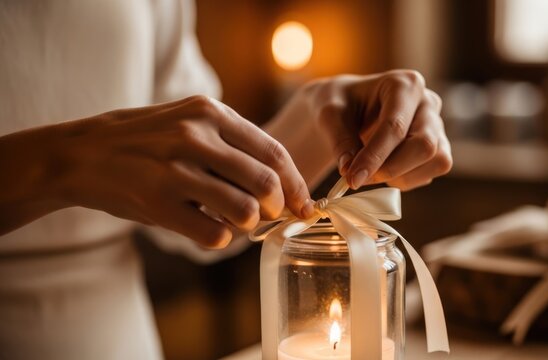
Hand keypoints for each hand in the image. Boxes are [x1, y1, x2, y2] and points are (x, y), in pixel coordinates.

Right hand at [0, 96, 312, 246]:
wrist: (80, 153)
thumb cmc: (145, 141)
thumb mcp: (188, 121)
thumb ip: (232, 144)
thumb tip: (281, 185)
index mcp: (210, 113)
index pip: (273, 152)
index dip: (296, 183)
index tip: (304, 203)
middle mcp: (195, 136)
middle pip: (266, 183)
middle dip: (276, 208)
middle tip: (268, 215)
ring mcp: (175, 170)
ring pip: (245, 211)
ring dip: (247, 224)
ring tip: (233, 221)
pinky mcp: (157, 203)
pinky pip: (214, 234)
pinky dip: (219, 238)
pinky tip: (205, 228)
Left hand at [306, 70, 451, 189]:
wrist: (347, 109)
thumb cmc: (340, 105)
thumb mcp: (329, 115)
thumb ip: (340, 140)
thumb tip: (351, 170)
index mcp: (404, 84)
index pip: (395, 126)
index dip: (374, 156)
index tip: (352, 178)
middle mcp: (427, 102)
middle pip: (424, 145)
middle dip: (391, 169)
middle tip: (359, 178)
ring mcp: (437, 125)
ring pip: (436, 161)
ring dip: (401, 176)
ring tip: (372, 173)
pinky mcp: (438, 147)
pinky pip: (431, 173)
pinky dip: (406, 180)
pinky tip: (383, 171)